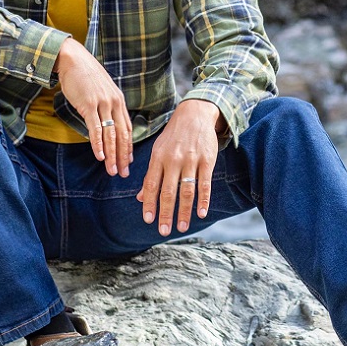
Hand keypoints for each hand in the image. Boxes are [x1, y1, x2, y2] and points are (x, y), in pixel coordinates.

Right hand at [54, 38, 131, 175]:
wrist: (73, 59)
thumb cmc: (85, 75)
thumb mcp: (102, 90)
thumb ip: (106, 106)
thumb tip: (106, 123)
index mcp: (119, 101)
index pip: (127, 129)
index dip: (128, 147)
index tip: (128, 162)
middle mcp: (114, 103)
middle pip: (122, 135)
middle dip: (123, 156)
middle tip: (124, 173)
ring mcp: (102, 103)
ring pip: (110, 135)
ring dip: (112, 155)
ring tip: (112, 170)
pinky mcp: (89, 104)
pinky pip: (95, 128)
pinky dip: (98, 144)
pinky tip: (99, 156)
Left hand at [137, 99, 221, 235]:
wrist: (194, 114)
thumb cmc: (173, 136)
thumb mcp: (157, 151)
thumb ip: (150, 175)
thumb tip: (139, 198)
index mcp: (158, 158)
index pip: (151, 185)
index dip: (150, 203)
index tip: (149, 220)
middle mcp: (173, 159)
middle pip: (168, 191)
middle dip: (166, 213)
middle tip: (164, 231)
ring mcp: (191, 160)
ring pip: (187, 190)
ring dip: (184, 211)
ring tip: (182, 227)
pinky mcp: (207, 159)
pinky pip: (205, 183)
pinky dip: (203, 199)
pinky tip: (201, 213)